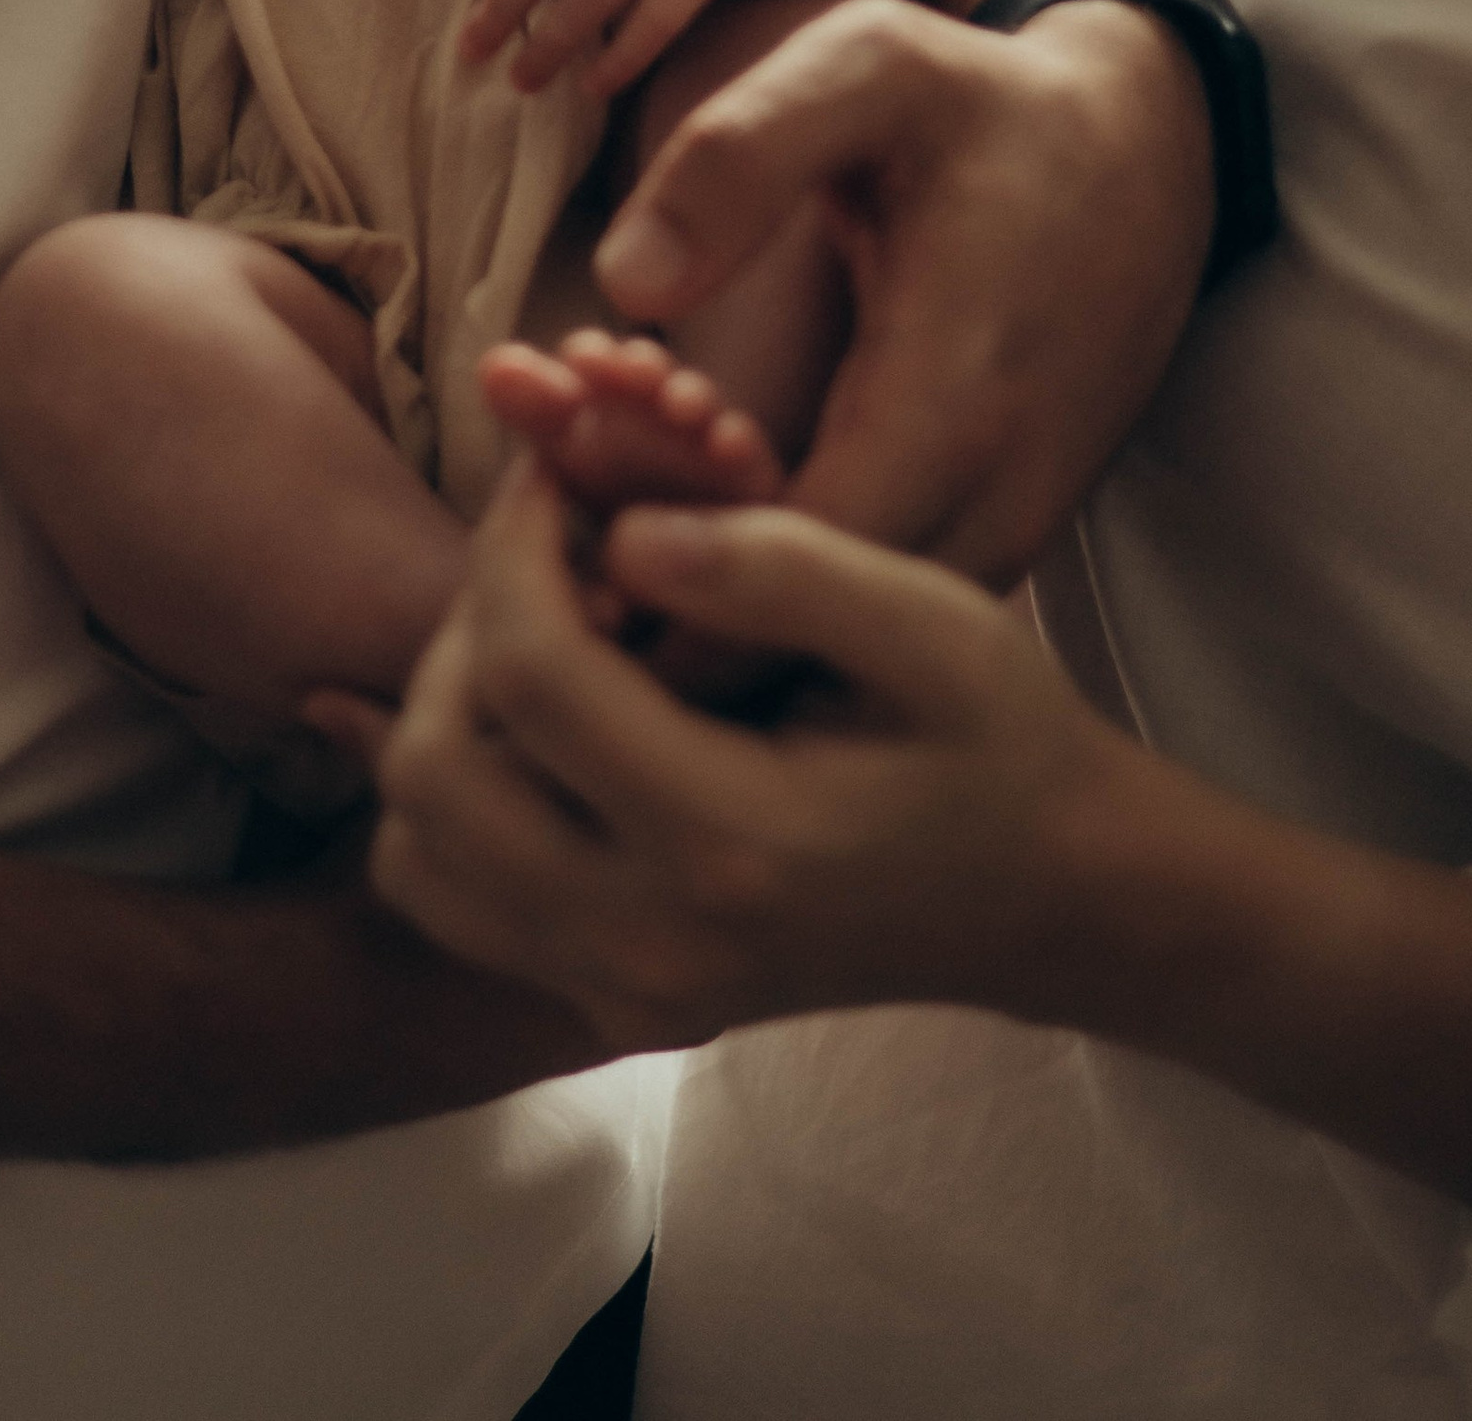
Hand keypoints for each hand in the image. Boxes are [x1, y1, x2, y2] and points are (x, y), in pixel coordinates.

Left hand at [361, 470, 1471, 1210]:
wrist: (1055, 898)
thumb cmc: (999, 740)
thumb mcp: (930, 621)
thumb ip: (778, 565)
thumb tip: (622, 531)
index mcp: (734, 840)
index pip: (530, 676)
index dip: (515, 541)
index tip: (554, 470)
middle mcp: (654, 940)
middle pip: (437, 767)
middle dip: (466, 623)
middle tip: (548, 549)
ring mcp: (621, 988)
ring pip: (416, 844)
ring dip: (448, 712)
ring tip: (546, 630)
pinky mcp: (608, 1000)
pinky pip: (452, 895)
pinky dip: (459, 794)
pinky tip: (541, 714)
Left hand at [595, 0, 1213, 584]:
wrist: (1141, 161)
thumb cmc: (984, 109)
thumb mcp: (869, 69)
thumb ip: (744, 151)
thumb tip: (628, 280)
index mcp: (954, 401)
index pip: (779, 567)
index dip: (647, 527)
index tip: (558, 421)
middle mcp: (985, 505)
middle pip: (779, 613)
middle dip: (634, 526)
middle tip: (548, 408)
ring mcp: (993, 541)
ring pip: (812, 621)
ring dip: (685, 537)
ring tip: (595, 400)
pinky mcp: (984, 544)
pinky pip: (852, 593)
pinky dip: (750, 536)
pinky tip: (672, 430)